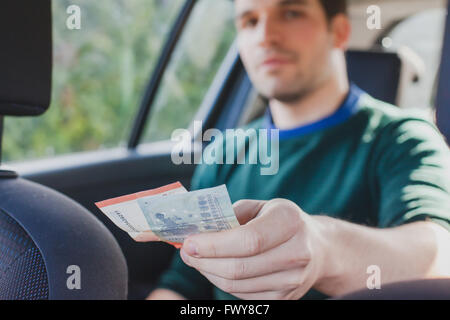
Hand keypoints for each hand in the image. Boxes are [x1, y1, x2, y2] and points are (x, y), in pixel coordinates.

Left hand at [179, 199, 326, 299]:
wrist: (319, 248)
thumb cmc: (282, 222)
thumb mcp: (261, 206)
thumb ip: (232, 214)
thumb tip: (198, 228)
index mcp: (289, 222)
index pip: (248, 240)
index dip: (214, 244)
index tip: (189, 242)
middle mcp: (296, 253)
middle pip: (239, 267)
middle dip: (204, 261)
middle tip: (186, 251)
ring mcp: (292, 280)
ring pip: (237, 285)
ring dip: (209, 272)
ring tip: (196, 259)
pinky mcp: (285, 298)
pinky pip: (242, 295)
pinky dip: (222, 282)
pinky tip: (215, 269)